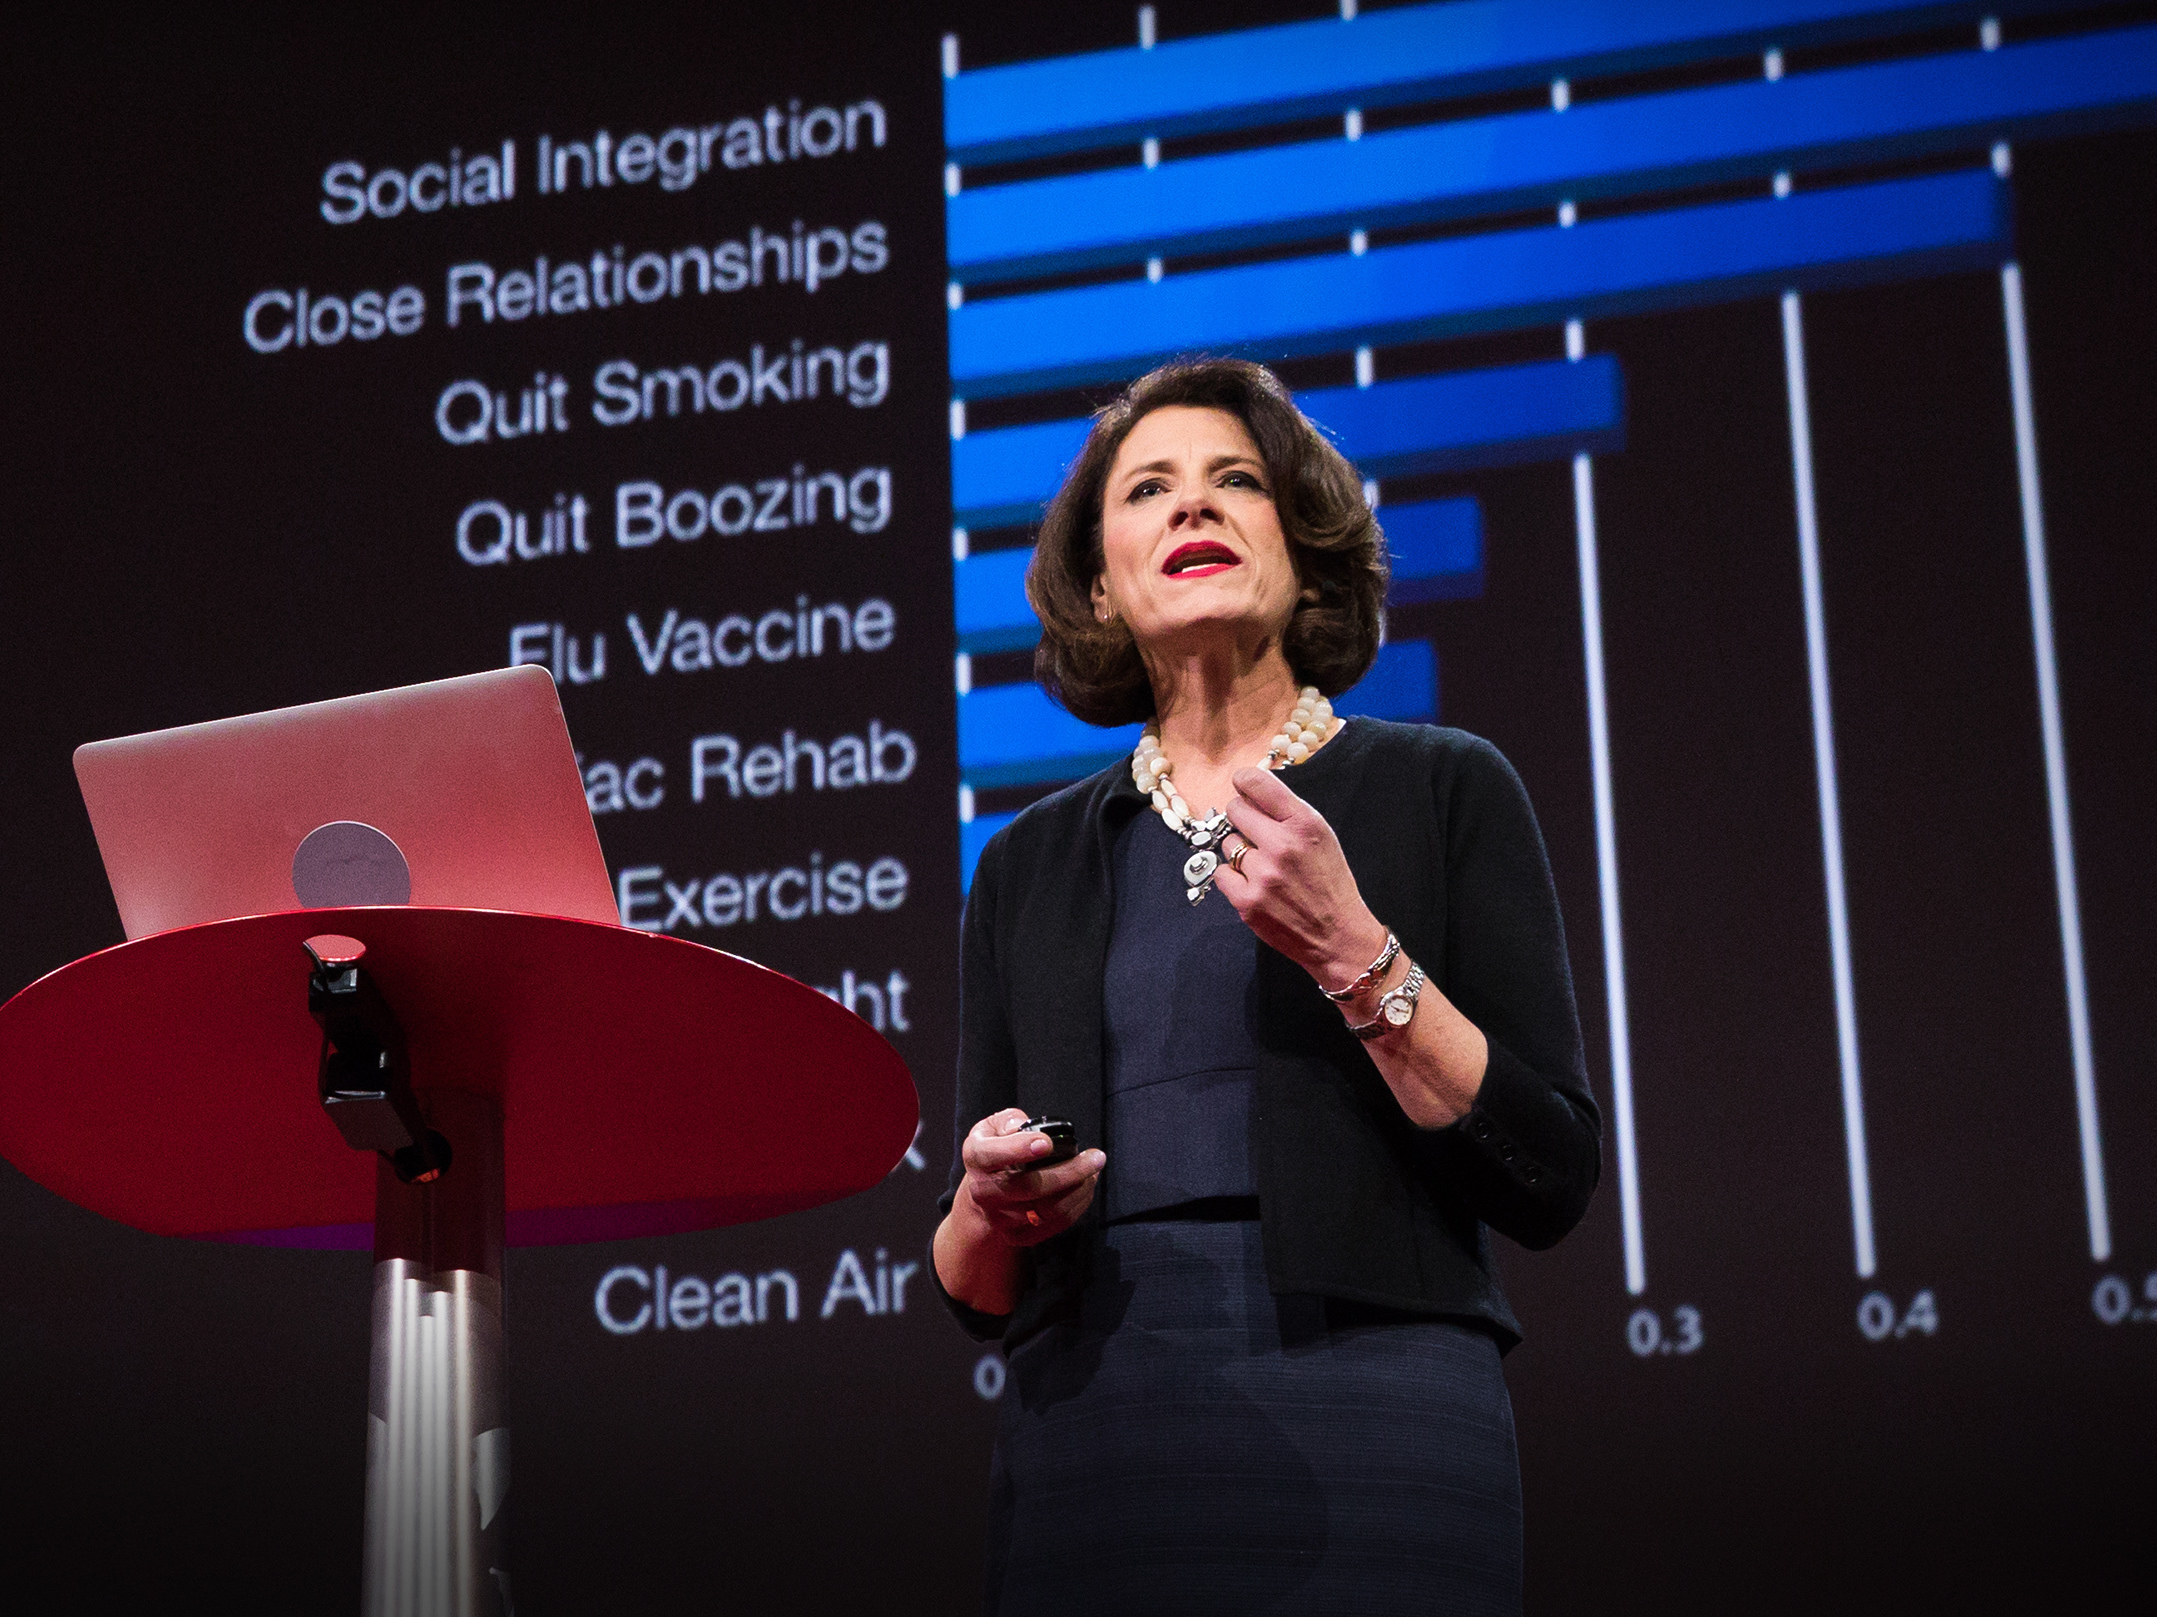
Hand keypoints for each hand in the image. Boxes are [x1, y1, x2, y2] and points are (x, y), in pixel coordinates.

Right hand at [956, 1108, 1105, 1247]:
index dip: (1018, 1149)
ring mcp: (1000, 1218)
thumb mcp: (994, 1126)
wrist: (985, 1191)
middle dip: (1069, 1172)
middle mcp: (984, 1192)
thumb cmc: (996, 1148)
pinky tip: (1086, 1187)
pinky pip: (1055, 1224)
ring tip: (1093, 1170)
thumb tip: (1020, 1128)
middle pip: (1029, 1187)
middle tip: (1096, 1157)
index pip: (992, 1155)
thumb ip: (1008, 1121)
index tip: (1047, 1143)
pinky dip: (1078, 1205)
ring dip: (1079, 1189)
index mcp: (976, 1159)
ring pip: (1048, 1209)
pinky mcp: (1018, 1236)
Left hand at [1215, 766, 1389, 993]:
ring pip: (1228, 844)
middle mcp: (1282, 845)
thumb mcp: (1322, 837)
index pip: (1258, 784)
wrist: (1337, 936)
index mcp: (1305, 824)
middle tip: (1256, 833)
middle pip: (1235, 810)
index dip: (1244, 781)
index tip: (1241, 785)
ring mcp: (1261, 875)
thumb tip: (1250, 790)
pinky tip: (1254, 884)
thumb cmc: (1330, 884)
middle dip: (1242, 818)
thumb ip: (1288, 812)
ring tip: (1263, 866)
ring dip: (1240, 852)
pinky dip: (1233, 878)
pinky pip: (1221, 873)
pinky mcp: (1246, 901)